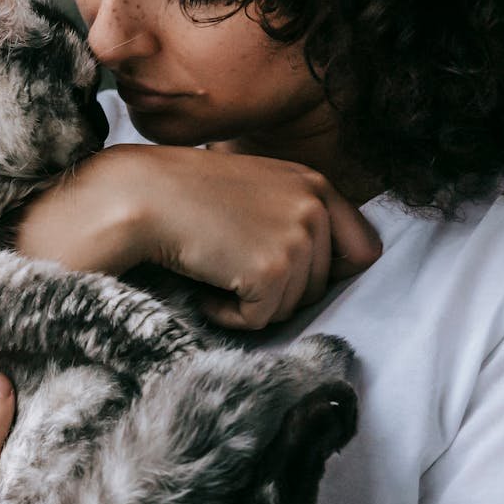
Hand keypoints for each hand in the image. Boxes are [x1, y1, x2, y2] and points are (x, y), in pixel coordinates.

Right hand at [14, 144, 380, 329]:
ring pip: (290, 308)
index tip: (289, 276)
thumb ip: (292, 216)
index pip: (364, 248)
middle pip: (321, 288)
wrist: (139, 196)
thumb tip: (321, 273)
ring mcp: (297, 237)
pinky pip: (260, 320)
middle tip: (228, 263)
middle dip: (276, 290)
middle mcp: (314, 206)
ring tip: (212, 267)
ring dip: (249, 302)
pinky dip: (227, 314)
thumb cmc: (183, 196)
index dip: (331, 273)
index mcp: (315, 183)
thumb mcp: (254, 190)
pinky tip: (203, 284)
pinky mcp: (272, 269)